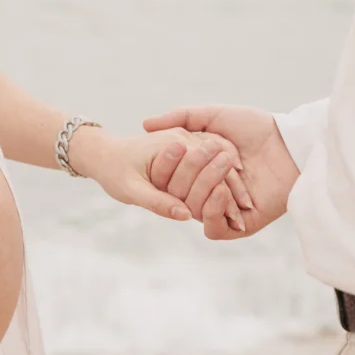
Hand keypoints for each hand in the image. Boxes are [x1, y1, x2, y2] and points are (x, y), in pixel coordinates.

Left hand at [70, 125, 247, 228]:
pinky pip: (211, 160)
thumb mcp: (132, 190)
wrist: (105, 154)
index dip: (224, 193)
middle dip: (234, 189)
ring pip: (219, 161)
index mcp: (174, 143)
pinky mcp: (189, 145)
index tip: (237, 216)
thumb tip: (185, 216)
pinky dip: (223, 177)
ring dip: (233, 184)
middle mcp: (185, 138)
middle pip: (218, 163)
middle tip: (248, 213)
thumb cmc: (115, 171)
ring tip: (246, 210)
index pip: (208, 169)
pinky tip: (231, 199)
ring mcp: (189, 140)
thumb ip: (158, 201)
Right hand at [144, 105, 298, 238]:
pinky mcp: (240, 226)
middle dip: (189, 174)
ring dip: (203, 190)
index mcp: (198, 171)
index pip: (170, 178)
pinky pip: (214, 230)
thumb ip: (181, 117)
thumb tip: (145, 124)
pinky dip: (213, 213)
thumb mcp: (214, 115)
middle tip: (206, 152)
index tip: (172, 148)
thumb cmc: (257, 128)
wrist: (291, 144)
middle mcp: (207, 191)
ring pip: (195, 212)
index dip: (167, 167)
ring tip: (223, 168)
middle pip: (180, 196)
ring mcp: (223, 210)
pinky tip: (220, 193)